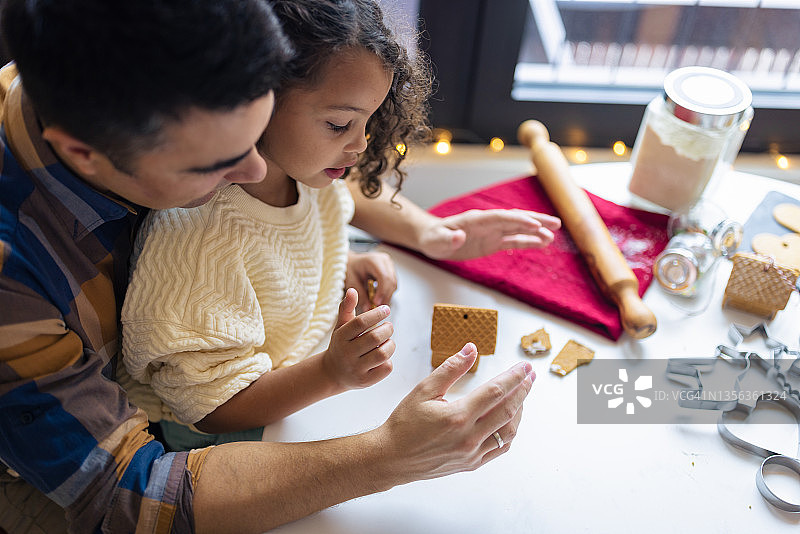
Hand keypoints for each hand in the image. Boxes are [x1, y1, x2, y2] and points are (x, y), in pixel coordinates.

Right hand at [322, 288, 394, 389]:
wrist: (333, 373)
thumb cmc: (341, 345)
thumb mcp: (341, 326)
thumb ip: (347, 308)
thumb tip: (353, 290)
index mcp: (340, 338)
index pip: (360, 323)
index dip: (376, 314)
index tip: (386, 309)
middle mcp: (347, 354)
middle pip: (375, 338)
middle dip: (387, 329)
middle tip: (389, 326)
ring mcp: (356, 369)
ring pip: (383, 354)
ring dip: (390, 344)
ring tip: (388, 340)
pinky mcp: (365, 381)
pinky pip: (386, 368)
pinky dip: (388, 360)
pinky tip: (383, 356)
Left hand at [345, 250, 396, 310]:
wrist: (352, 263)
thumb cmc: (350, 269)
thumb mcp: (352, 282)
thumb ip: (360, 295)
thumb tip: (368, 308)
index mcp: (374, 260)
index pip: (384, 277)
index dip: (382, 291)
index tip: (376, 303)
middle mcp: (384, 261)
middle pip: (391, 281)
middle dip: (385, 296)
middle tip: (376, 307)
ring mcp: (389, 265)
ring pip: (394, 284)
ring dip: (386, 296)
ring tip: (376, 304)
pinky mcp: (391, 271)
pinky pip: (393, 285)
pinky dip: (386, 294)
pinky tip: (378, 298)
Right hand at [374, 343, 534, 481]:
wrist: (391, 457)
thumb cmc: (404, 424)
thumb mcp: (423, 390)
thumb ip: (450, 368)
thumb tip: (471, 350)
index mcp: (457, 416)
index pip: (495, 391)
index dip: (513, 377)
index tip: (524, 367)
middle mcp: (468, 437)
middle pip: (508, 410)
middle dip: (522, 390)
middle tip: (530, 376)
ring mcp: (471, 453)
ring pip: (508, 432)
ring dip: (519, 411)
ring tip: (521, 395)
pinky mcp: (471, 463)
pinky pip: (499, 448)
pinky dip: (509, 432)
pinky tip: (509, 420)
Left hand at [418, 209, 560, 260]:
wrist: (433, 239)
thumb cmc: (433, 238)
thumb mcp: (436, 241)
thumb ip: (448, 239)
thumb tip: (460, 237)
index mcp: (475, 220)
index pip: (501, 217)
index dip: (519, 220)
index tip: (535, 225)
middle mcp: (487, 223)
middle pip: (515, 219)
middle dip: (535, 220)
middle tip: (556, 223)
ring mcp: (492, 232)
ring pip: (518, 229)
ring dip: (536, 232)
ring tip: (553, 236)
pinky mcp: (493, 242)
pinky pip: (513, 241)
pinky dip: (528, 242)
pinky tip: (542, 244)